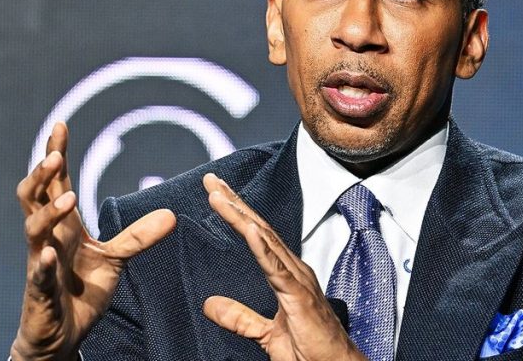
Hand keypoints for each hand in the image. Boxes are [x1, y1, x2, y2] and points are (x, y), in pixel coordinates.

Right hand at [10, 123, 175, 360]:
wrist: (62, 335)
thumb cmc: (80, 291)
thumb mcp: (116, 259)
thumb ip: (138, 236)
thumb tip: (172, 214)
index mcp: (65, 227)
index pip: (57, 184)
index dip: (57, 155)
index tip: (61, 125)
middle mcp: (48, 239)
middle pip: (34, 197)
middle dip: (42, 175)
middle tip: (56, 156)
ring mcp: (40, 263)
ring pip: (33, 229)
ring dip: (49, 213)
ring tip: (69, 198)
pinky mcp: (39, 292)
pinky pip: (38, 274)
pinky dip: (44, 263)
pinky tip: (51, 253)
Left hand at [201, 173, 366, 360]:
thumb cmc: (311, 352)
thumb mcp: (267, 334)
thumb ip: (240, 318)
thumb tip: (210, 305)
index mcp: (286, 276)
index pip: (257, 237)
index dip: (236, 213)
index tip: (216, 193)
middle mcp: (293, 271)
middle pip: (259, 229)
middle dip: (234, 203)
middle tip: (210, 179)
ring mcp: (298, 281)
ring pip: (265, 241)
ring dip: (241, 216)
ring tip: (219, 196)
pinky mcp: (299, 297)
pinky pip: (276, 268)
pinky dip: (261, 246)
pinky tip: (247, 229)